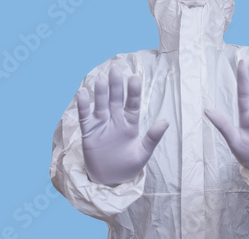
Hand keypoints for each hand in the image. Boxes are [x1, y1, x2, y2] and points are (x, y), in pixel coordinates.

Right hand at [77, 66, 168, 185]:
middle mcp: (116, 120)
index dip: (133, 91)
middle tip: (115, 69)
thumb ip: (152, 138)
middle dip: (116, 85)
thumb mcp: (143, 154)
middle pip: (116, 99)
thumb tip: (166, 121)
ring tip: (100, 78)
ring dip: (100, 91)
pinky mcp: (88, 132)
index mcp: (131, 123)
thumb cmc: (127, 166)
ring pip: (101, 104)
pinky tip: (82, 93)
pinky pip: (85, 116)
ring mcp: (101, 124)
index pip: (133, 104)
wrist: (109, 180)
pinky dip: (83, 105)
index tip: (135, 78)